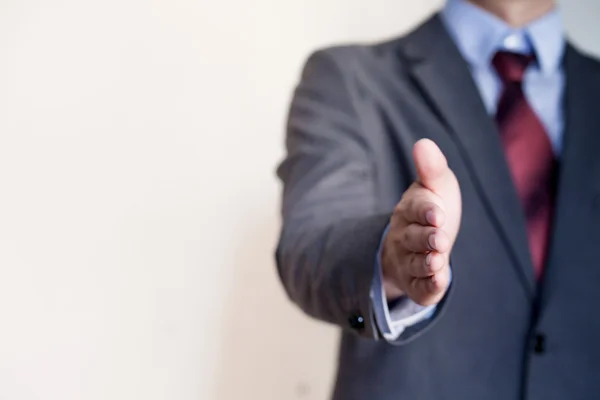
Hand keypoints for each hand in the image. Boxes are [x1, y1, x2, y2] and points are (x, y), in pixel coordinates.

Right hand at [381, 139, 461, 305]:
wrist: (422, 246)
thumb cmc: (433, 211)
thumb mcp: (436, 187)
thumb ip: (431, 169)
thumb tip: (423, 143)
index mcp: (409, 211)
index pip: (415, 209)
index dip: (425, 211)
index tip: (437, 213)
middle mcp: (405, 237)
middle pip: (413, 238)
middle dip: (425, 239)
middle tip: (439, 238)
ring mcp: (409, 262)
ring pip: (415, 264)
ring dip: (426, 264)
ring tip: (437, 261)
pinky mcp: (417, 284)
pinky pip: (420, 289)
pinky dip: (428, 288)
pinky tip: (440, 283)